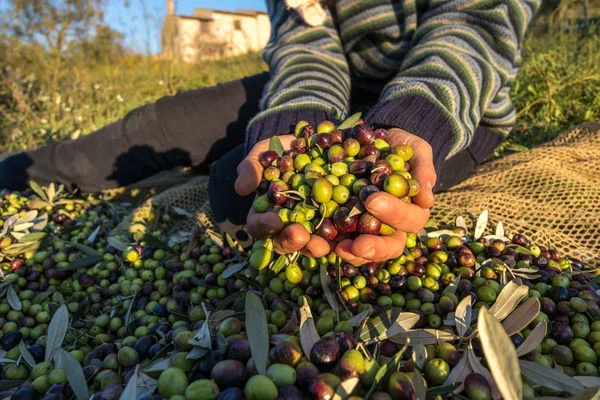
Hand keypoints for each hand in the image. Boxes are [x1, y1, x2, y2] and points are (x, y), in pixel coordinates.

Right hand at [235, 135, 330, 256]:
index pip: (260, 225)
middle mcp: (289, 225)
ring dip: (317, 246)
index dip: (264, 226)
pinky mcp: (336, 219)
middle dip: (293, 241)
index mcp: (266, 214)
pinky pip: (339, 231)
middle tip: (300, 236)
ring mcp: (313, 224)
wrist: (311, 144)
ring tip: (323, 245)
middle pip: (287, 241)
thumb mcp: (262, 156)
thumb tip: (242, 188)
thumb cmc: (280, 152)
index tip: (272, 221)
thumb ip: (252, 169)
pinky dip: (342, 235)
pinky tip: (348, 233)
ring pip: (313, 242)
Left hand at [334, 128, 435, 263]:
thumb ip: (422, 169)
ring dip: (352, 254)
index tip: (373, 202)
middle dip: (374, 247)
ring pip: (364, 251)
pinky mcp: (343, 225)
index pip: (410, 220)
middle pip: (389, 246)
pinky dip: (328, 242)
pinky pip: (337, 240)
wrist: (369, 141)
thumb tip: (427, 199)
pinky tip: (318, 242)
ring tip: (338, 250)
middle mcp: (390, 226)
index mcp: (411, 210)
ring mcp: (366, 228)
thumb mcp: (414, 149)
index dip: (394, 214)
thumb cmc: (398, 146)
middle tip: (357, 245)